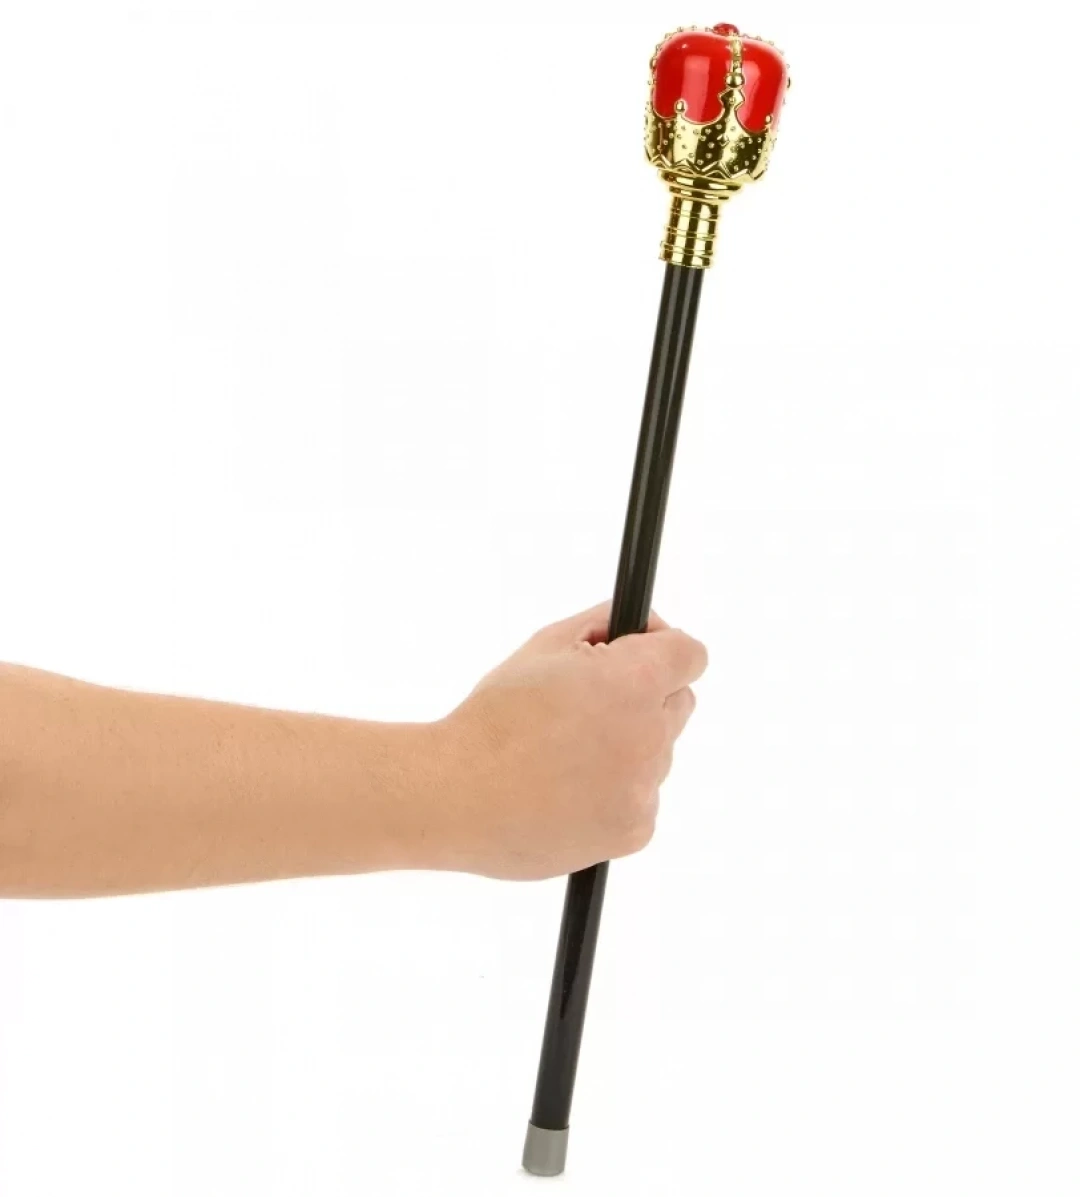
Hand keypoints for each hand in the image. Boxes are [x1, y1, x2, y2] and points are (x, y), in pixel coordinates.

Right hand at [431, 601, 707, 879]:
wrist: (456, 797)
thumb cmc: (492, 720)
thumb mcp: (542, 648)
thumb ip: (600, 625)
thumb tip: (635, 624)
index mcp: (633, 683)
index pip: (691, 654)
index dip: (663, 649)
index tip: (637, 653)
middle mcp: (650, 736)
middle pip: (678, 704)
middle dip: (645, 698)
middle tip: (588, 706)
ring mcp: (645, 788)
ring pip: (656, 755)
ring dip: (626, 748)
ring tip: (563, 756)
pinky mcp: (634, 830)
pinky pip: (640, 800)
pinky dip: (614, 795)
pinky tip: (566, 791)